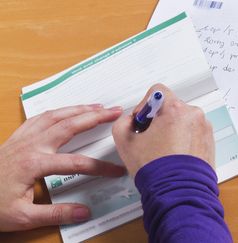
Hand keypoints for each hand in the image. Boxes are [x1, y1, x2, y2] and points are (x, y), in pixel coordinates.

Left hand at [0, 105, 125, 231]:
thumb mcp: (23, 217)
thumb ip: (56, 214)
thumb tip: (85, 212)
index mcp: (34, 164)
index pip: (77, 164)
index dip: (100, 167)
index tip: (116, 171)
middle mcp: (31, 146)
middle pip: (69, 125)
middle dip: (95, 117)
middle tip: (115, 111)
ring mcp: (22, 139)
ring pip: (55, 116)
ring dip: (77, 109)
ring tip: (97, 106)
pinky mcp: (16, 138)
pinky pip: (39, 118)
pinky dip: (56, 111)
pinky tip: (65, 111)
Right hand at [112, 84, 214, 177]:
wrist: (179, 192)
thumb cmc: (156, 169)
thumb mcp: (125, 142)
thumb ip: (122, 122)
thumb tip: (130, 120)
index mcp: (175, 109)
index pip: (157, 91)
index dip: (145, 105)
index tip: (143, 121)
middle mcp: (193, 115)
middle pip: (171, 107)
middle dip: (159, 119)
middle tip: (151, 139)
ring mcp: (204, 128)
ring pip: (183, 120)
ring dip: (172, 129)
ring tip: (164, 150)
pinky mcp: (210, 141)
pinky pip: (193, 132)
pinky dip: (184, 139)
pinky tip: (175, 154)